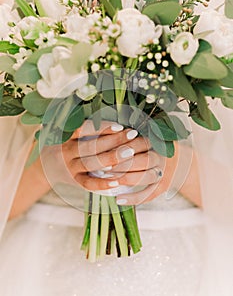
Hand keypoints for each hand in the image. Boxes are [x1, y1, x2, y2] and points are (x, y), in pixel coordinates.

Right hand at [41, 120, 164, 204]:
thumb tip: (103, 111)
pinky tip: (117, 181)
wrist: (44, 168)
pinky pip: (88, 184)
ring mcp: (70, 168)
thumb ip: (78, 122)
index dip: (102, 127)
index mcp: (65, 136)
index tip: (120, 126)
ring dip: (112, 158)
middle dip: (114, 140)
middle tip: (132, 136)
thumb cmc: (61, 144)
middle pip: (91, 146)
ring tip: (130, 153)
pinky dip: (102, 184)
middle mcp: (66, 151)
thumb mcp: (61, 129)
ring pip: (91, 163)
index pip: (84, 129)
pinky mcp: (74, 181)